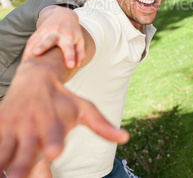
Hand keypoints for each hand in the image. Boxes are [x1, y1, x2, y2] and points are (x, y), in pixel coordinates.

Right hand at [0, 58, 128, 177]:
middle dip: (22, 164)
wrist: (35, 78)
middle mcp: (32, 126)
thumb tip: (126, 137)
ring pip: (4, 148)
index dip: (53, 142)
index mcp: (53, 122)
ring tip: (4, 174)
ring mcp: (12, 127)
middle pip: (26, 150)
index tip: (55, 151)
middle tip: (19, 177)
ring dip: (3, 159)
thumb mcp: (83, 109)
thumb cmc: (62, 99)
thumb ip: (101, 125)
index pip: (53, 134)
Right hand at [22, 6, 84, 68]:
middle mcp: (56, 33)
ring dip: (30, 50)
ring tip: (26, 63)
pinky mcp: (38, 31)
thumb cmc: (73, 31)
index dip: (70, 57)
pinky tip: (25, 61)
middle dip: (42, 46)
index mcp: (68, 37)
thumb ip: (80, 53)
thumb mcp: (79, 39)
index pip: (69, 48)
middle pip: (49, 40)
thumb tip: (76, 66)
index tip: (70, 66)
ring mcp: (46, 31)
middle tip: (37, 53)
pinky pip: (31, 42)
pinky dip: (27, 51)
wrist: (64, 13)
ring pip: (36, 41)